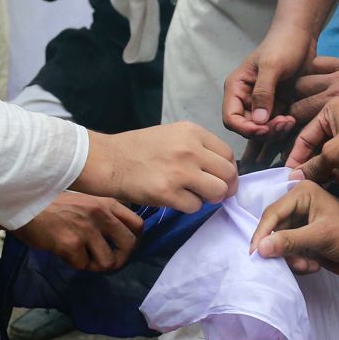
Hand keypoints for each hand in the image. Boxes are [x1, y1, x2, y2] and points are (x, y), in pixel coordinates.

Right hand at [11, 191, 142, 270]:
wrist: (23, 204)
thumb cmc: (50, 204)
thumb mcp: (84, 201)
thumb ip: (101, 215)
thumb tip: (115, 237)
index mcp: (106, 203)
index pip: (138, 225)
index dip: (134, 241)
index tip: (122, 247)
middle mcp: (101, 214)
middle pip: (129, 245)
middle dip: (120, 259)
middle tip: (106, 261)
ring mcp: (87, 230)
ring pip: (108, 262)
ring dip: (95, 264)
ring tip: (82, 257)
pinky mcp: (72, 245)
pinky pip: (83, 265)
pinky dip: (74, 263)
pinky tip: (64, 253)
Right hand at [79, 121, 237, 211]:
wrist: (109, 161)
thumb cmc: (138, 149)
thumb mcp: (172, 136)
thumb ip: (197, 148)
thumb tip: (220, 170)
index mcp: (192, 132)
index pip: (227, 155)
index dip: (226, 170)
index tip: (218, 178)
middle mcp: (190, 149)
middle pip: (229, 174)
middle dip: (224, 187)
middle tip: (211, 192)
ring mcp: (181, 172)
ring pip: (218, 192)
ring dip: (208, 198)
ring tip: (191, 194)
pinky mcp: (169, 193)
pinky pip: (196, 206)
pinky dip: (188, 206)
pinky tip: (174, 198)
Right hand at [222, 23, 314, 137]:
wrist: (302, 36)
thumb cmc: (284, 44)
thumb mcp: (272, 66)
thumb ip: (263, 92)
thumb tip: (258, 121)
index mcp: (237, 88)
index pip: (231, 118)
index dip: (245, 128)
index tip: (264, 128)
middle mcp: (246, 99)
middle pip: (248, 128)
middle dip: (264, 131)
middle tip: (284, 123)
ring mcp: (262, 104)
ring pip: (263, 130)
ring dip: (275, 131)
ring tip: (291, 121)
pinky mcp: (277, 106)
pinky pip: (276, 125)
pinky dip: (283, 128)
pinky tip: (293, 122)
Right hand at [249, 180, 338, 286]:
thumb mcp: (320, 236)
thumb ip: (290, 242)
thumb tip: (260, 248)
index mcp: (302, 193)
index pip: (272, 213)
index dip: (262, 234)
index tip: (255, 254)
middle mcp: (297, 205)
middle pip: (273, 230)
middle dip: (282, 250)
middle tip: (293, 263)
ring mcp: (299, 223)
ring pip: (278, 244)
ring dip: (291, 259)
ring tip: (308, 265)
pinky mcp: (301, 239)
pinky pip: (287, 252)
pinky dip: (297, 262)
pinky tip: (313, 265)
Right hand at [286, 97, 338, 182]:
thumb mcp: (335, 152)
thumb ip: (312, 166)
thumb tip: (294, 179)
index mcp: (330, 110)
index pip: (303, 136)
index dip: (296, 158)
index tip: (289, 177)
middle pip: (315, 146)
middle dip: (311, 166)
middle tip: (304, 184)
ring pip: (329, 156)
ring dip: (325, 171)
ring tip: (324, 183)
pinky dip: (338, 172)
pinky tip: (338, 182)